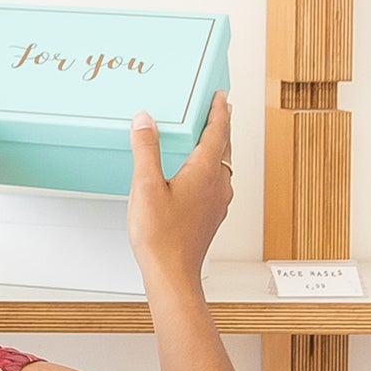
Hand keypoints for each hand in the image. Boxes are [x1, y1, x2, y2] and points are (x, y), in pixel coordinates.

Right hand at [125, 96, 233, 285]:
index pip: (218, 132)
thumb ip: (146, 149)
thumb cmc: (160, 236)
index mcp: (205, 172)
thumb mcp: (146, 186)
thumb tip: (146, 120)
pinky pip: (216, 183)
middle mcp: (218, 186)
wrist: (172, 274)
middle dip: (221, 126)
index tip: (220, 96)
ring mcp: (216, 203)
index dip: (219, 111)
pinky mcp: (210, 217)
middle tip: (220, 110)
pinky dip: (211, 169)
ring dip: (218, 148)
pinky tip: (198, 177)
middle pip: (224, 148)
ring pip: (222, 167)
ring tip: (209, 139)